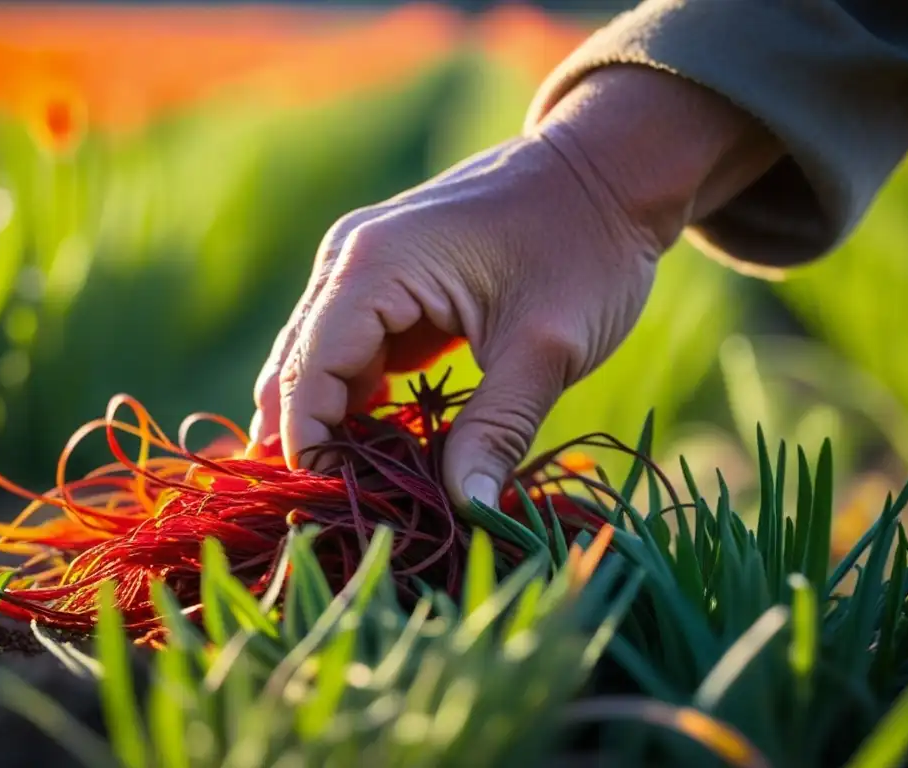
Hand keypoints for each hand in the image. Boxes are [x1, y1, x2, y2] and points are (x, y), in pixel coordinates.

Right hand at [250, 65, 779, 508]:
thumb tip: (468, 512)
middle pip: (298, 365)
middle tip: (334, 506)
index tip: (336, 503)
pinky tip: (376, 441)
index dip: (311, 445)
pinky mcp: (390, 277)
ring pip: (317, 357)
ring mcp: (364, 262)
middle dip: (310, 436)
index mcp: (374, 266)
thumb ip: (498, 432)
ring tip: (351, 485)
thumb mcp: (546, 349)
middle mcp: (350, 258)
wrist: (609, 171)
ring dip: (330, 418)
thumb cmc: (585, 250)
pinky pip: (351, 345)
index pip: (308, 372)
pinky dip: (357, 394)